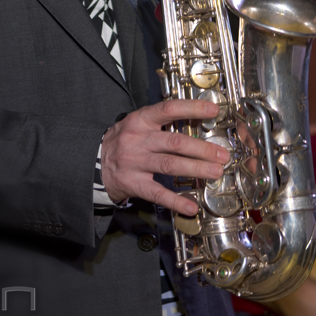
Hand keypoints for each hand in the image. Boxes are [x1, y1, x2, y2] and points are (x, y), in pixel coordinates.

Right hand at [100, 99, 228, 213]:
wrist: (94, 161)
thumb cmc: (123, 140)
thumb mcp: (138, 123)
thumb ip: (162, 122)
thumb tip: (196, 121)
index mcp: (141, 120)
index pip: (169, 109)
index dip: (192, 109)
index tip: (213, 110)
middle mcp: (138, 139)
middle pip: (174, 142)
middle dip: (202, 149)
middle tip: (222, 154)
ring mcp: (135, 162)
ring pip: (170, 165)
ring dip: (196, 169)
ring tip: (215, 172)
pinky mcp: (133, 184)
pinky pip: (157, 194)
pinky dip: (176, 201)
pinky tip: (192, 206)